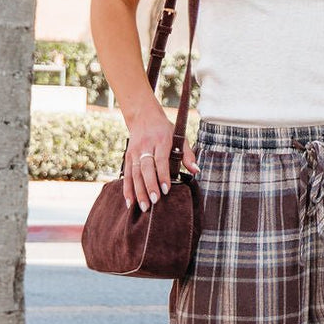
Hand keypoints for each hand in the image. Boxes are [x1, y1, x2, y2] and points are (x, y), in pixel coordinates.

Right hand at [123, 97, 200, 211]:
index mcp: (160, 141)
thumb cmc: (165, 129)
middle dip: (150, 186)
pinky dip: (127, 189)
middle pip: (146, 169)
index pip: (161, 160)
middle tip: (154, 201)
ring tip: (144, 207)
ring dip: (138, 191)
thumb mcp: (179, 136)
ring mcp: (134, 152)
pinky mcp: (127, 157)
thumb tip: (196, 171)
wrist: (143, 116)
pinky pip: (127, 175)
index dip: (163, 175)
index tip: (166, 189)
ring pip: (134, 174)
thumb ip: (187, 154)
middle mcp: (145, 146)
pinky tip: (130, 202)